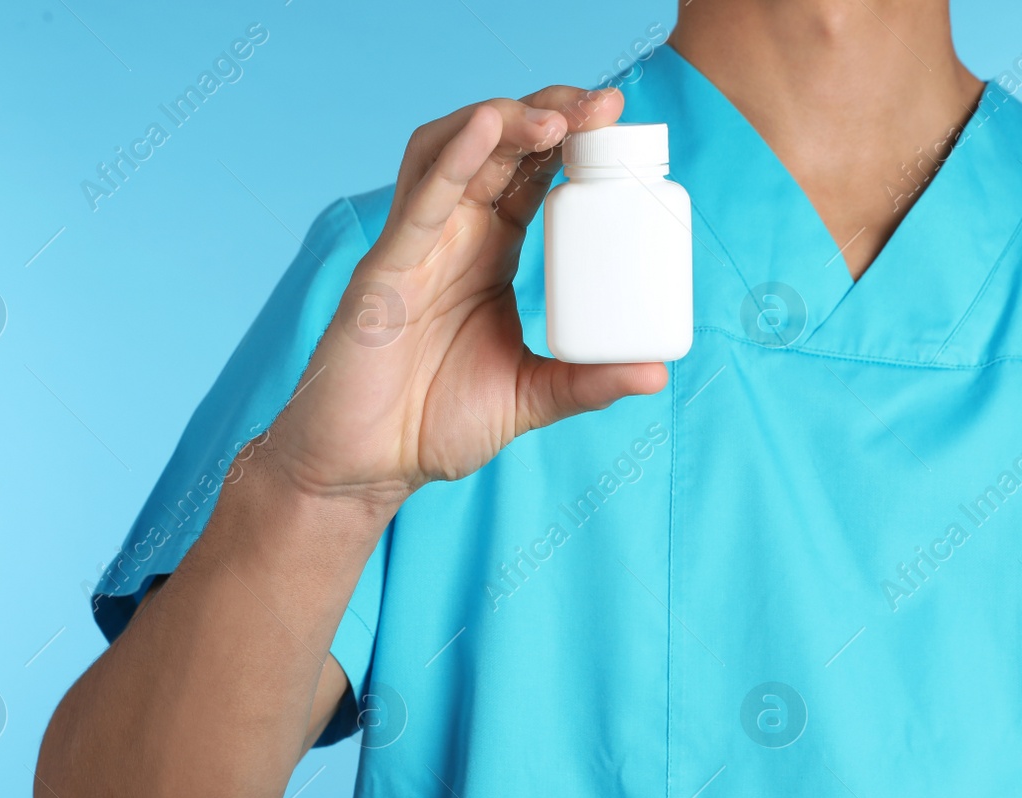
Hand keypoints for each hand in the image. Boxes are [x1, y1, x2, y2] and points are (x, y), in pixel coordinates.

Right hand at [264, 87, 669, 505]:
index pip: (532, 173)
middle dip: (549, 114)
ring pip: (453, 152)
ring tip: (554, 117)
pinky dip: (453, 161)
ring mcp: (416, 247)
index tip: (619, 122)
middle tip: (603, 105)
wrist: (364, 468)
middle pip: (498, 147)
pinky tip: (487, 131)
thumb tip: (657, 374)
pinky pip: (419, 204)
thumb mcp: (529, 398)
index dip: (571, 139)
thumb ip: (587, 384)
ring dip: (502, 122)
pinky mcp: (385, 271)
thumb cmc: (432, 427)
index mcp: (488, 252)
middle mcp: (452, 235)